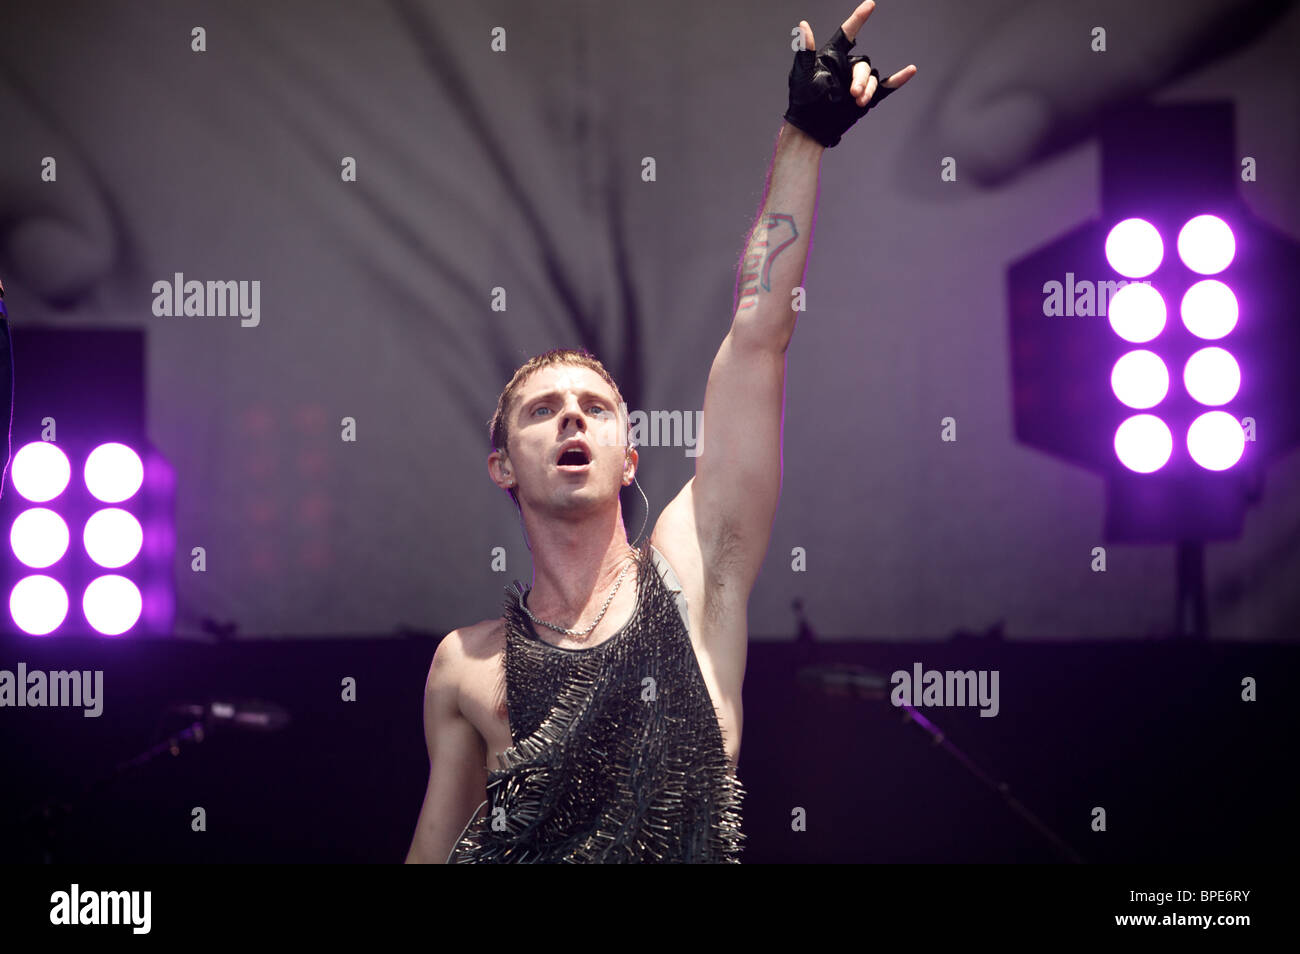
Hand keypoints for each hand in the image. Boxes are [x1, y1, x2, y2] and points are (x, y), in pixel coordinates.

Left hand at [785, 0, 916, 147]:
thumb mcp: (802, 74)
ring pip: (872, 79)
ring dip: (867, 90)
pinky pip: (885, 86)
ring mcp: (857, 83)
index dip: (858, 19)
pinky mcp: (865, 98)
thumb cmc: (803, 100)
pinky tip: (910, 71)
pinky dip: (898, 80)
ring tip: (857, 102)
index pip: (848, 33)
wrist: (811, 127)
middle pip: (863, 65)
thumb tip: (804, 25)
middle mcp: (847, 67)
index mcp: (833, 57)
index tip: (870, 5)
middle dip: (860, 80)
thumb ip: (805, 50)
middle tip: (852, 94)